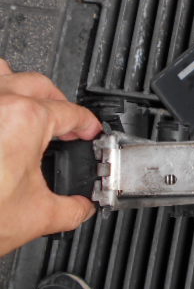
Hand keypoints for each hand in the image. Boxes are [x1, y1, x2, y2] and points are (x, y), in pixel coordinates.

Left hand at [0, 59, 101, 255]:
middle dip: (59, 102)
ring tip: (25, 104)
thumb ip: (72, 210)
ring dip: (18, 84)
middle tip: (66, 123)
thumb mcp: (36, 217)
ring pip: (2, 71)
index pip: (71, 113)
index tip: (90, 131)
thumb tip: (82, 207)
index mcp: (26, 119)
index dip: (88, 125)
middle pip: (40, 84)